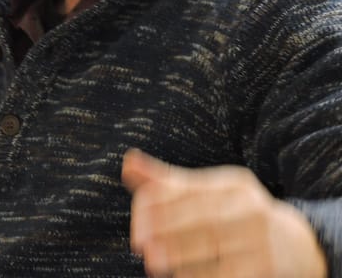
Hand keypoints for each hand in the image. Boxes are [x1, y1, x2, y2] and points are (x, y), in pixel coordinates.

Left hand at [122, 149, 326, 277]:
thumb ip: (167, 181)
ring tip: (153, 261)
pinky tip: (180, 276)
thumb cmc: (238, 215)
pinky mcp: (266, 267)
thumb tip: (128, 163)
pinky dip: (202, 275)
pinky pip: (229, 273)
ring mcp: (260, 238)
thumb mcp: (210, 192)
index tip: (138, 215)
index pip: (193, 189)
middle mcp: (249, 207)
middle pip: (204, 217)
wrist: (300, 245)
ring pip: (215, 247)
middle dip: (169, 229)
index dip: (162, 202)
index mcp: (231, 184)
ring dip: (181, 255)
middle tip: (139, 242)